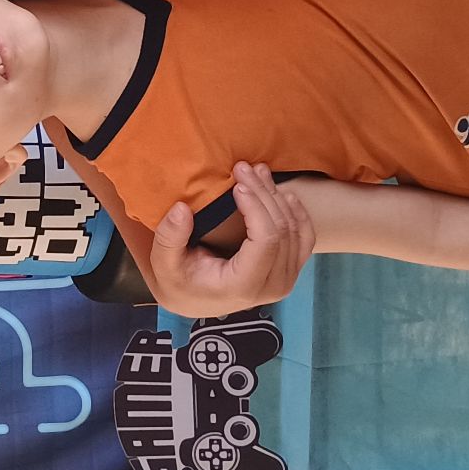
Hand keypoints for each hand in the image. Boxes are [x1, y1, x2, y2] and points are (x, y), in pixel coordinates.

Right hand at [148, 164, 314, 316]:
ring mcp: (285, 281)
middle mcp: (271, 287)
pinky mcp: (290, 272)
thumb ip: (169, 237)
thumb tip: (182, 208)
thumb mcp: (164, 263)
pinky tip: (284, 193)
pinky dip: (298, 213)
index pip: (265, 241)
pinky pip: (305, 238)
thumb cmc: (180, 281)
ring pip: (294, 231)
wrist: (196, 301)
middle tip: (243, 167)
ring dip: (277, 196)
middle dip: (263, 193)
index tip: (237, 184)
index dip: (256, 208)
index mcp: (243, 286)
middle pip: (282, 231)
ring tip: (258, 171)